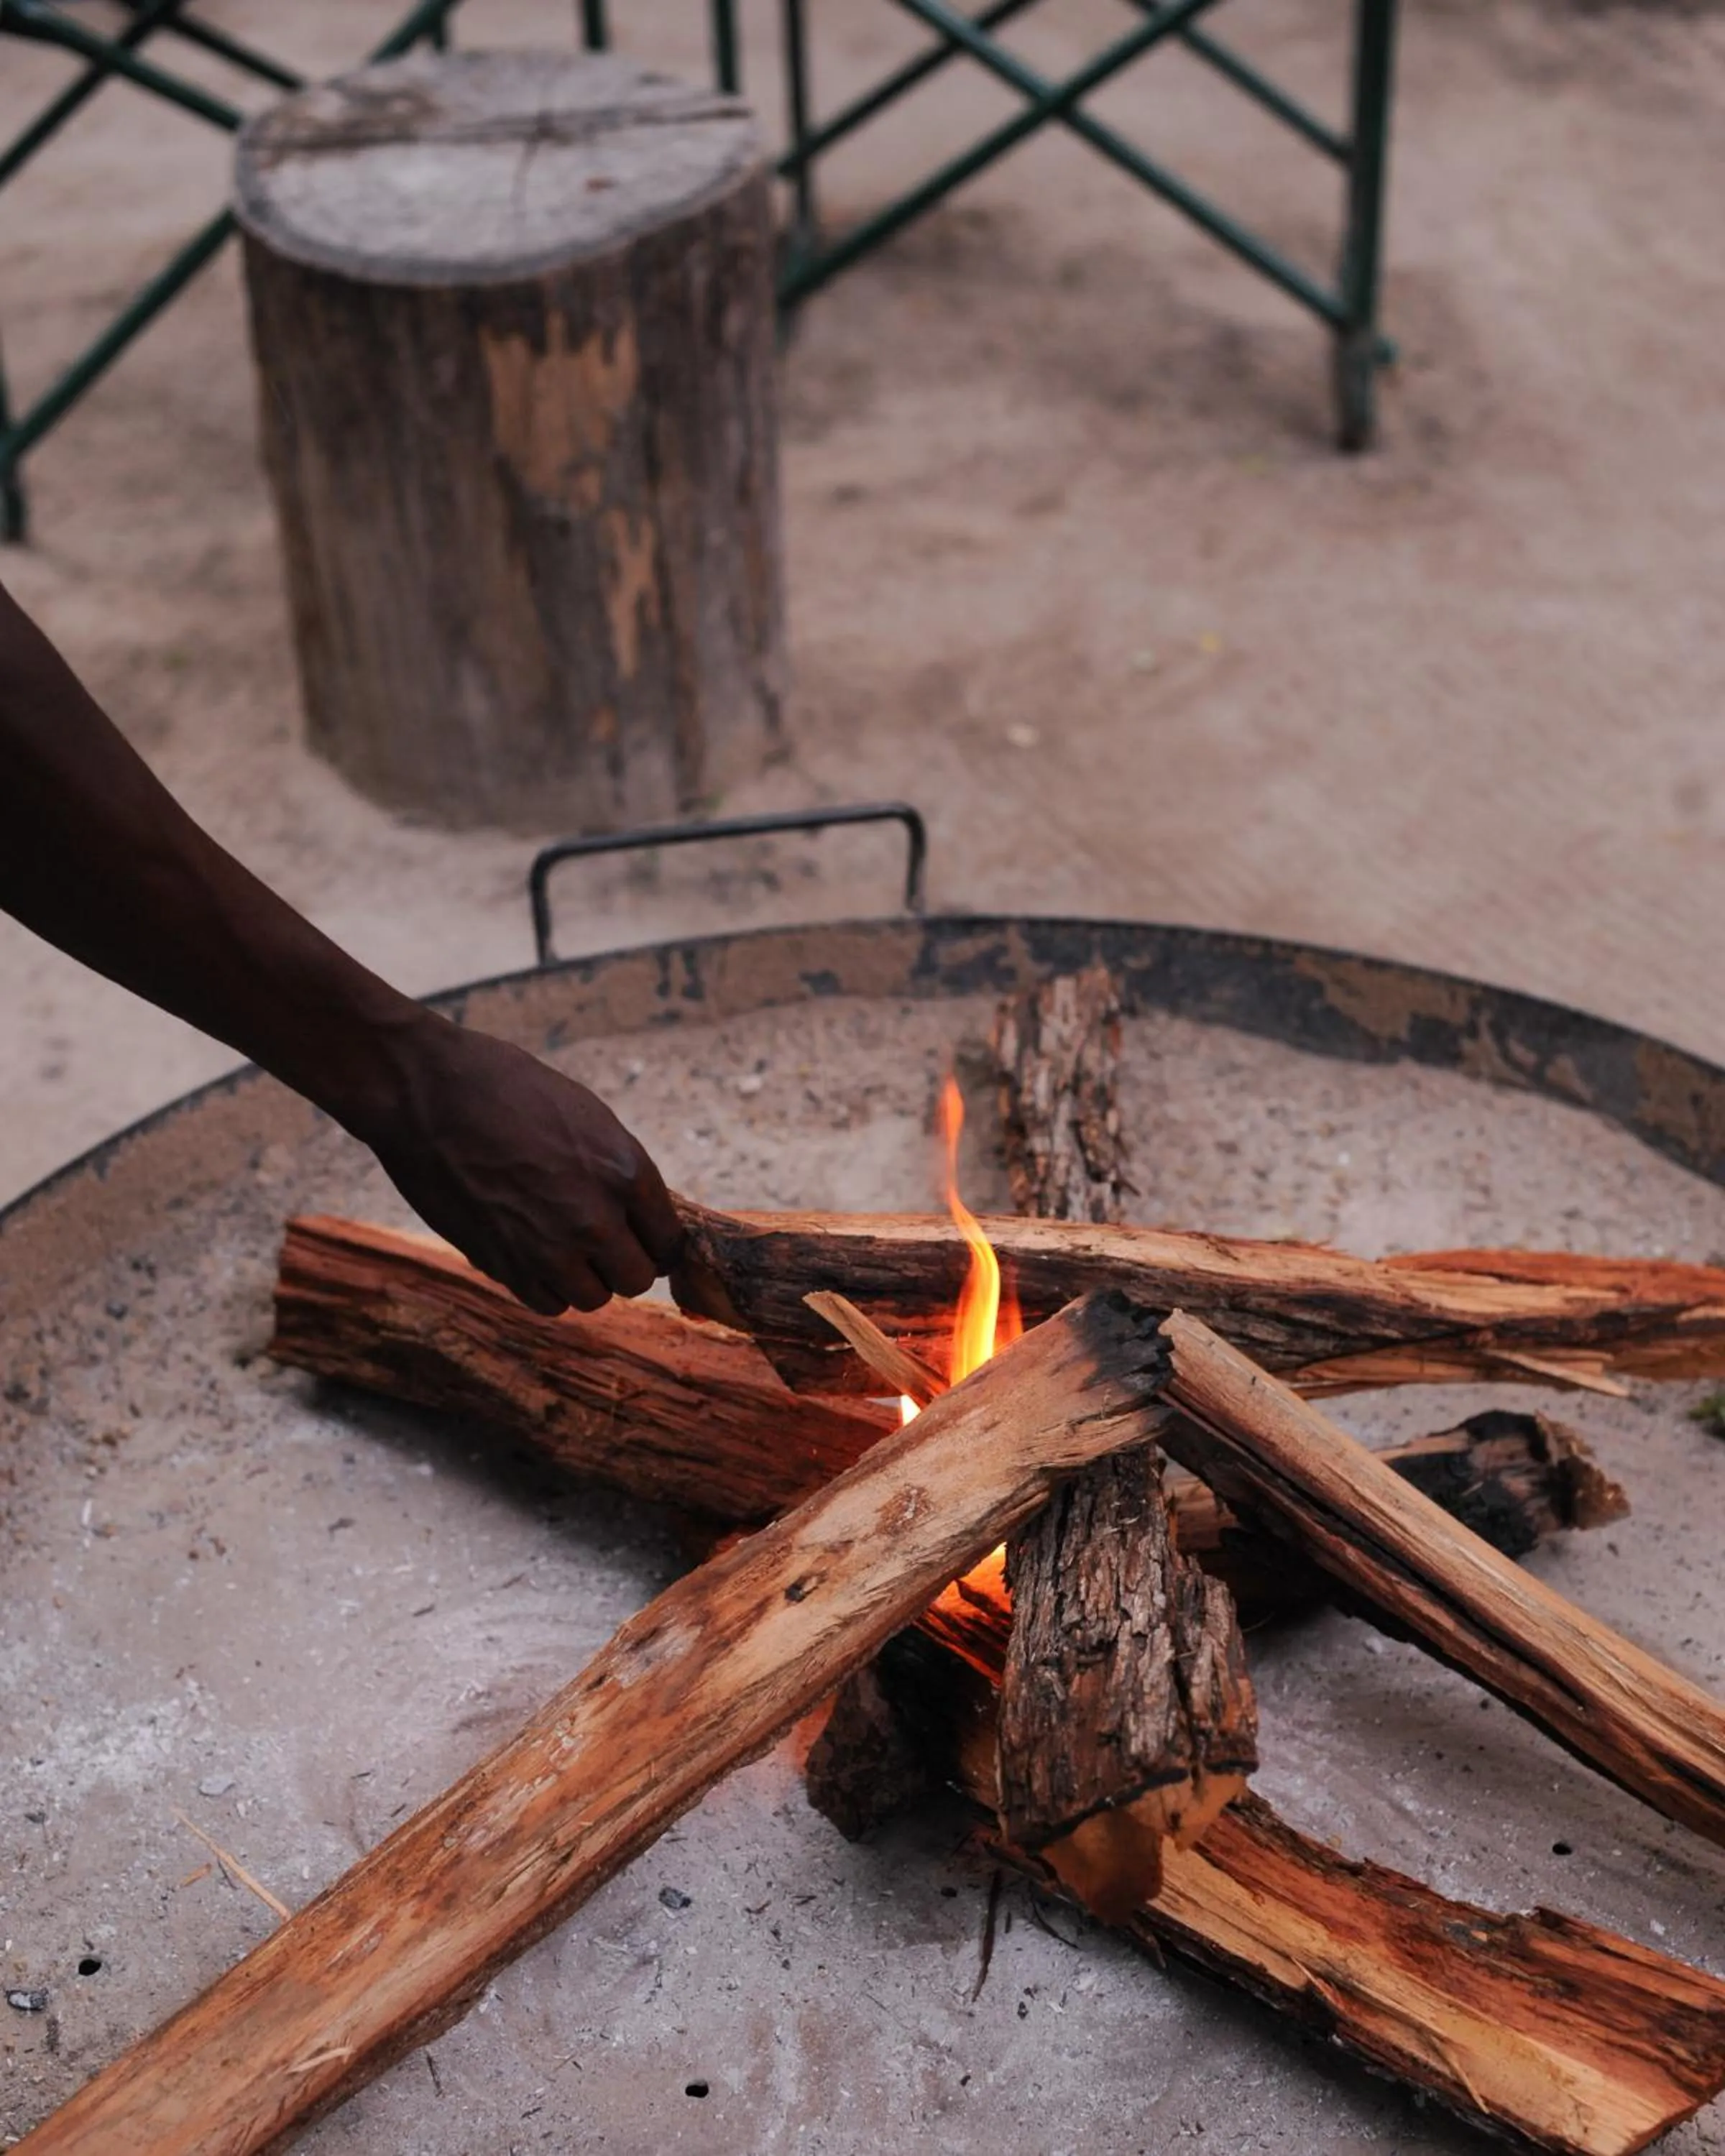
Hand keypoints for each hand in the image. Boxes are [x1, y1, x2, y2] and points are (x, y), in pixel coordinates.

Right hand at [358, 1017, 682, 1313]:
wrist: (426, 1093)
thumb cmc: (506, 1089)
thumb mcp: (587, 1116)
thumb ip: (619, 1171)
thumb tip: (638, 1215)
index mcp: (625, 1172)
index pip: (669, 1241)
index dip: (654, 1239)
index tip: (637, 1234)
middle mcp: (595, 1218)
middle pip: (637, 1278)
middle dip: (623, 1262)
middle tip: (599, 1240)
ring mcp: (548, 1248)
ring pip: (594, 1298)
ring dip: (584, 1277)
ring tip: (562, 1244)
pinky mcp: (504, 1265)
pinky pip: (549, 1303)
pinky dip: (547, 1287)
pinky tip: (534, 1254)